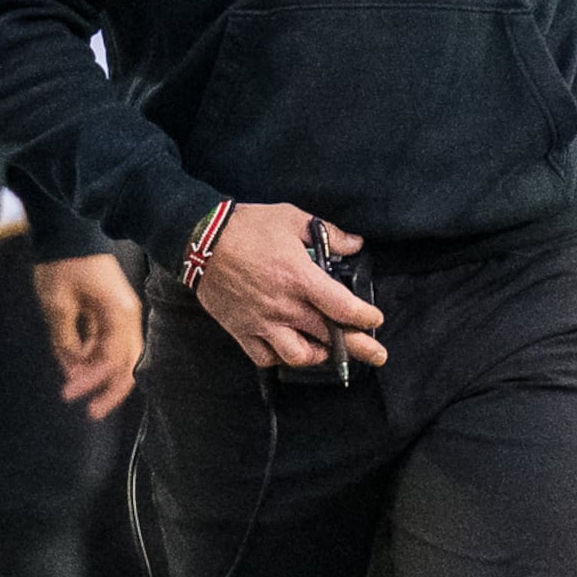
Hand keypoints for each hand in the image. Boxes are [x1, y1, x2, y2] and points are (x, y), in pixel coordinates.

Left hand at [34, 251, 145, 418]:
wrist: (70, 233)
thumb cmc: (64, 266)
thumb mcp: (57, 305)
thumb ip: (65, 340)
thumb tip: (71, 368)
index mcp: (119, 315)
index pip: (110, 360)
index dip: (90, 381)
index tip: (67, 394)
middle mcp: (127, 317)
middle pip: (128, 364)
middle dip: (111, 390)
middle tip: (92, 413)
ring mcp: (122, 314)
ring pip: (120, 355)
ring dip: (99, 373)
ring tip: (74, 387)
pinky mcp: (112, 311)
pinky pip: (109, 342)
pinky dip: (95, 357)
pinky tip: (76, 365)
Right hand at [195, 202, 388, 371]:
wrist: (199, 239)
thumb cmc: (247, 226)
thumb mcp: (292, 218)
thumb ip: (328, 235)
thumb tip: (355, 244)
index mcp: (300, 279)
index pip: (343, 308)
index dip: (365, 317)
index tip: (375, 319)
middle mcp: (284, 306)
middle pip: (329, 337)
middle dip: (359, 347)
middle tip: (378, 355)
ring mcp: (262, 322)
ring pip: (298, 356)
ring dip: (318, 356)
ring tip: (329, 352)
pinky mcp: (241, 330)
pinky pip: (265, 358)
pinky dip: (279, 358)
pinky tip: (289, 349)